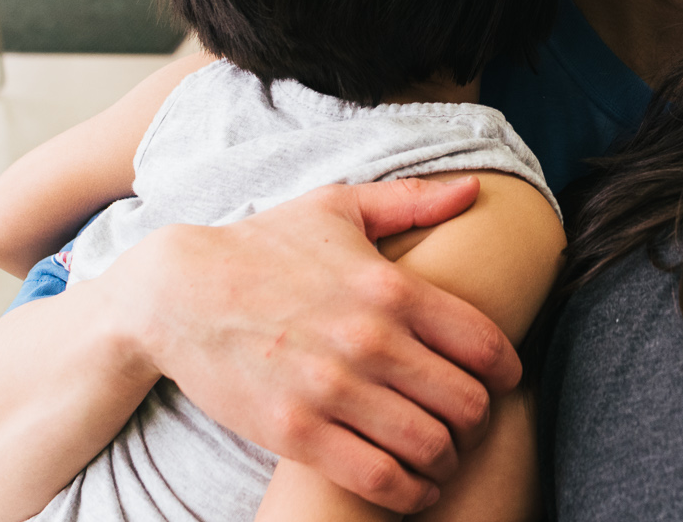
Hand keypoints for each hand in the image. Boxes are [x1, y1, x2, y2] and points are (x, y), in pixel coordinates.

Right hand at [102, 176, 520, 512]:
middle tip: (468, 424)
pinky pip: (378, 479)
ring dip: (447, 461)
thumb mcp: (337, 207)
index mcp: (391, 286)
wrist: (176, 292)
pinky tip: (410, 486)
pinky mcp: (296, 432)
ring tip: (441, 457)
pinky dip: (408, 492)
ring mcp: (333, 390)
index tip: (500, 382)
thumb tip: (473, 190)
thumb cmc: (263, 245)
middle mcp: (371, 340)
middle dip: (479, 420)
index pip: (485, 344)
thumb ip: (411, 200)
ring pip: (430, 447)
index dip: (506, 372)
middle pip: (467, 403)